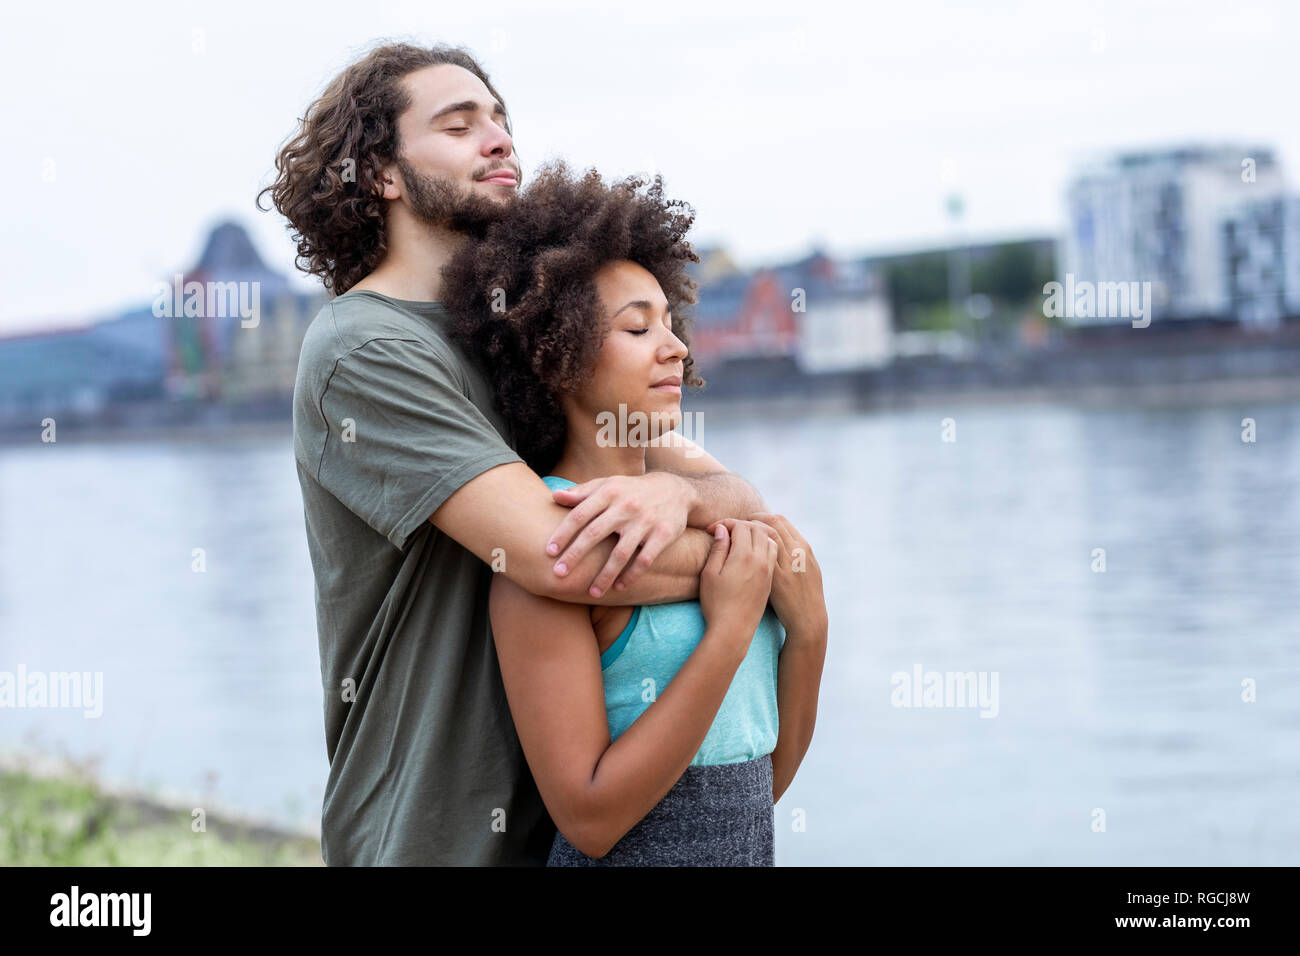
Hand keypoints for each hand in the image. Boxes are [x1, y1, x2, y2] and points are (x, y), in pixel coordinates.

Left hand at [547, 473, 692, 597]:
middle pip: (594, 534)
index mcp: (609, 493)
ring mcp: (645, 522)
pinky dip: (631, 576)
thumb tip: (554, 496)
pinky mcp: (663, 535)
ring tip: (592, 593)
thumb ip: (581, 492)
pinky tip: (619, 587)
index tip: (549, 552)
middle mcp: (625, 506)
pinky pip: (644, 560)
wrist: (675, 489)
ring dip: (604, 576)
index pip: (580, 515)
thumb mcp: (608, 484)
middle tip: (559, 575)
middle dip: (575, 556)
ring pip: (620, 553)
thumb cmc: (631, 490)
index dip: (563, 534)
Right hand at [698, 519, 778, 649]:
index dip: (725, 523)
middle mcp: (760, 560)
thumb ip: (718, 549)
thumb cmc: (716, 604)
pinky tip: (752, 551)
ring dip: (756, 532)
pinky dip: (765, 544)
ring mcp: (768, 570)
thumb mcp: (710, 574)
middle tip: (725, 531)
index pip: (740, 526)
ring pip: (769, 538)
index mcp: (744, 556)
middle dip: (741, 524)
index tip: (711, 529)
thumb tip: (722, 529)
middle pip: (757, 528)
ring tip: (740, 537)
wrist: (733, 630)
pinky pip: (773, 552)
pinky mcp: (770, 579)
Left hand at [744, 512, 827, 642]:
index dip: (759, 516)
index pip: (778, 519)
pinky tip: (734, 551)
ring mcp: (787, 564)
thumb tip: (776, 539)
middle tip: (733, 525)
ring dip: (745, 531)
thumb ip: (793, 551)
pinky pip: (759, 555)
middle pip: (769, 522)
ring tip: (731, 535)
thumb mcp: (806, 567)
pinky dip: (745, 548)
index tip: (746, 520)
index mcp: (802, 546)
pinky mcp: (777, 578)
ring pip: (764, 535)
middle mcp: (796, 551)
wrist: (808, 618)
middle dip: (748, 520)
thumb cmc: (806, 595)